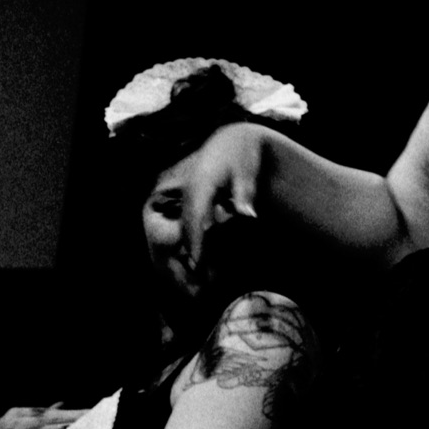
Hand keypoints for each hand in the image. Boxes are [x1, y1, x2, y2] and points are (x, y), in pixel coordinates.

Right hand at [179, 122, 266, 280]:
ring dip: (186, 257)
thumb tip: (248, 215)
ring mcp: (185, 198)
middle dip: (187, 256)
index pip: (195, 217)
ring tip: (196, 286)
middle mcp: (188, 193)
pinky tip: (197, 268)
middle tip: (196, 287)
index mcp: (200, 183)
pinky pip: (186, 229)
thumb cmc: (242, 154)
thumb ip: (245, 192)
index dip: (195, 242)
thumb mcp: (247, 169)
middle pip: (183, 229)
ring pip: (181, 232)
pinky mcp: (188, 204)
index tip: (196, 265)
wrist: (230, 141)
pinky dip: (190, 248)